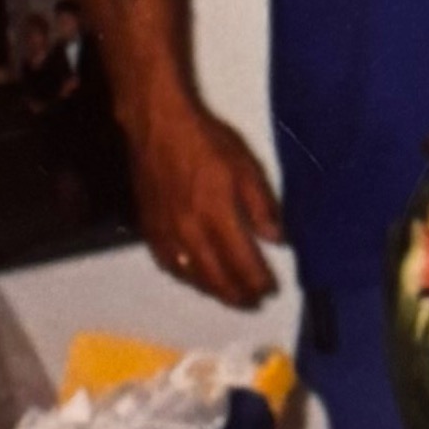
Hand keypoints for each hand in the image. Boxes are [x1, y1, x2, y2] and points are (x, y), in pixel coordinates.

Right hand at [122, 100, 283, 306]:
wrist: (158, 125)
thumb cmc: (205, 141)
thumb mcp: (245, 166)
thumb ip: (262, 206)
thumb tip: (278, 239)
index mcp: (217, 215)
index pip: (243, 263)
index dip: (259, 282)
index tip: (271, 290)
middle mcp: (190, 232)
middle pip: (217, 278)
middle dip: (238, 296)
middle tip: (253, 303)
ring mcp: (167, 233)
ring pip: (192, 277)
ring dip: (214, 292)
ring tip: (230, 297)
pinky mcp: (150, 228)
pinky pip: (169, 265)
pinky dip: (187, 279)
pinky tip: (196, 279)